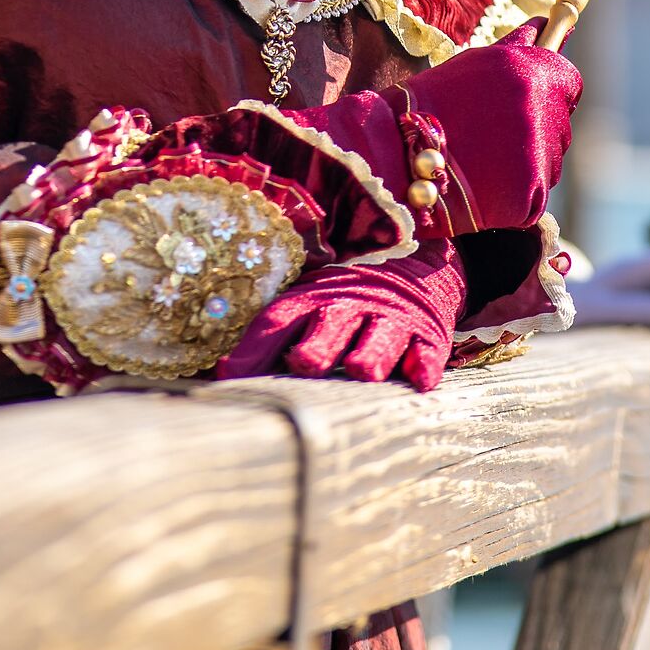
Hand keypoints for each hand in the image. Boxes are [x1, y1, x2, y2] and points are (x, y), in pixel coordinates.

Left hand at [217, 250, 467, 393]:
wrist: (412, 270)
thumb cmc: (342, 304)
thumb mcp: (305, 310)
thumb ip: (267, 343)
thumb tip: (223, 375)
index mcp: (312, 300)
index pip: (280, 318)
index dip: (256, 345)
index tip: (232, 374)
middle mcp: (349, 306)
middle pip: (330, 323)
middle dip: (318, 343)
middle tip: (304, 362)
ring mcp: (389, 319)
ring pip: (379, 334)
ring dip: (370, 351)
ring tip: (362, 370)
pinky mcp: (425, 334)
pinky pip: (426, 348)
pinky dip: (424, 362)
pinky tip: (420, 378)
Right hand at [407, 21, 580, 231]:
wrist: (394, 157)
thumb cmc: (430, 103)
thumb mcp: (473, 64)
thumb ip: (517, 47)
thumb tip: (544, 25)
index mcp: (528, 71)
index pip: (568, 81)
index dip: (550, 89)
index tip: (528, 98)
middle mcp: (540, 110)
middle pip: (559, 122)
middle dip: (535, 127)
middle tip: (492, 133)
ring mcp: (539, 156)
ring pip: (550, 159)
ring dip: (527, 161)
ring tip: (483, 157)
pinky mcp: (530, 197)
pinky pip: (536, 194)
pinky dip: (516, 193)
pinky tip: (484, 182)